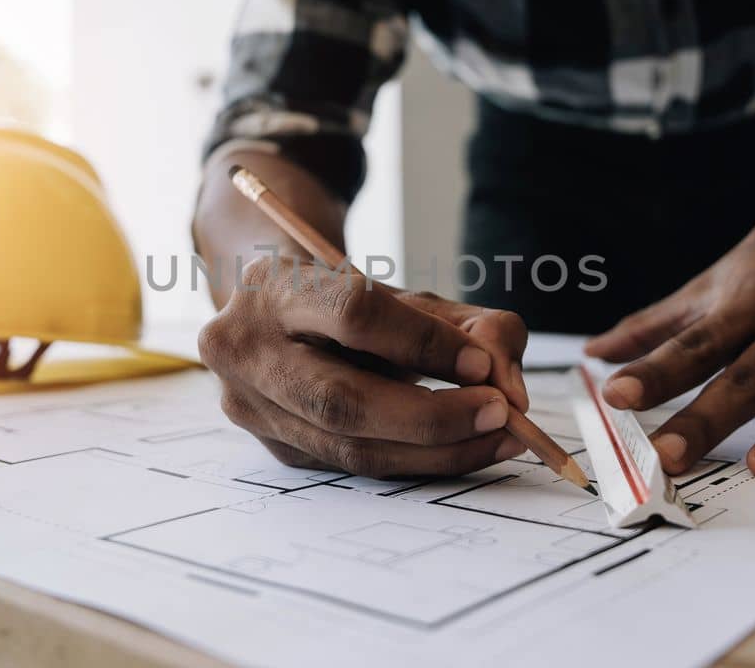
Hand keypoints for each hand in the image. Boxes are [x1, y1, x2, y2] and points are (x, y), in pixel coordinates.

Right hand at [199, 256, 529, 477]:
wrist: (278, 316)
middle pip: (341, 400)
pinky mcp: (272, 447)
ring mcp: (250, 406)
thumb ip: (472, 327)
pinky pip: (352, 467)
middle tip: (499, 414)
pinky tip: (459, 451)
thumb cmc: (353, 302)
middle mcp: (245, 349)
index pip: (353, 316)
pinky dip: (414, 463)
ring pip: (348, 447)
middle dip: (431, 416)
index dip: (423, 344)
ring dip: (434, 451)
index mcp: (272, 287)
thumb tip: (509, 390)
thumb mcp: (410, 296)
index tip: (481, 365)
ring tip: (496, 439)